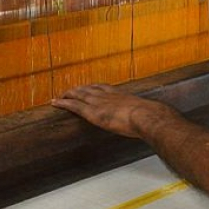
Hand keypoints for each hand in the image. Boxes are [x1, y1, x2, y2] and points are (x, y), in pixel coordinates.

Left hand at [51, 84, 170, 138]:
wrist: (147, 116)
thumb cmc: (151, 117)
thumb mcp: (149, 113)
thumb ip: (146, 115)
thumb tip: (154, 121)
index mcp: (121, 95)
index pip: (103, 88)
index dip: (94, 87)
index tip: (89, 87)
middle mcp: (108, 95)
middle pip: (89, 89)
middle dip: (78, 89)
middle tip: (70, 90)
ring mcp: (99, 102)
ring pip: (78, 95)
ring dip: (68, 94)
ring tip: (60, 96)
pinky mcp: (93, 112)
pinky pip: (74, 105)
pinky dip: (63, 103)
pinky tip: (54, 102)